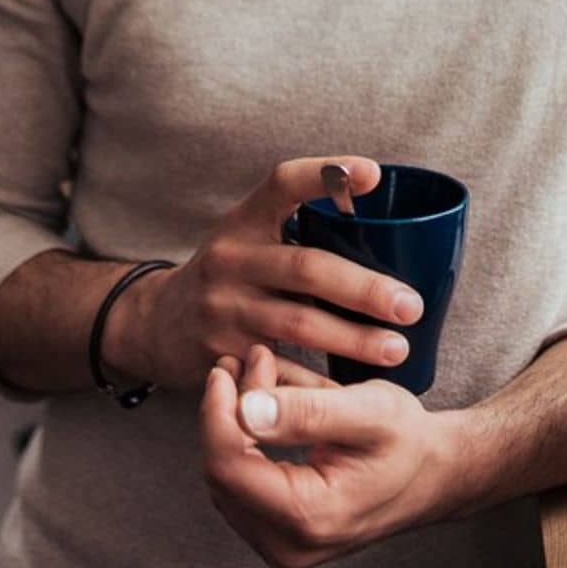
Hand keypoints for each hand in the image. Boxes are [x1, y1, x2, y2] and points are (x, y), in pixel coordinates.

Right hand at [101, 157, 424, 390]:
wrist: (156, 324)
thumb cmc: (229, 273)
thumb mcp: (250, 235)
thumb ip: (299, 226)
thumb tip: (383, 218)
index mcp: (246, 220)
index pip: (284, 182)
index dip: (326, 174)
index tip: (372, 174)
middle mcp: (233, 258)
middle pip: (307, 266)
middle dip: (364, 288)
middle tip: (410, 305)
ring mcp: (225, 308)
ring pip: (299, 322)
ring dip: (353, 339)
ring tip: (396, 348)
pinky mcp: (223, 354)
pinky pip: (282, 371)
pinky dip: (320, 384)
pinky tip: (356, 394)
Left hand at [200, 343, 466, 567]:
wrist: (435, 474)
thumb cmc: (408, 440)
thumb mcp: (368, 411)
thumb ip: (307, 411)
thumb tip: (245, 410)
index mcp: (309, 516)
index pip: (228, 466)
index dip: (216, 411)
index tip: (227, 366)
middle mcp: (289, 545)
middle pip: (222, 472)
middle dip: (227, 409)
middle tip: (250, 359)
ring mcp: (283, 546)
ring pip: (227, 476)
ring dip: (235, 421)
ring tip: (261, 373)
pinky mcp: (282, 535)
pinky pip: (243, 483)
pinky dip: (248, 438)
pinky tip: (268, 402)